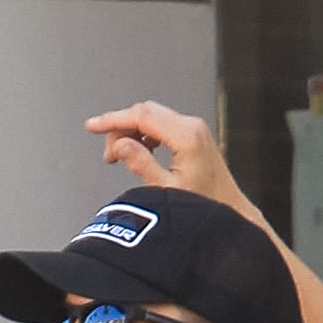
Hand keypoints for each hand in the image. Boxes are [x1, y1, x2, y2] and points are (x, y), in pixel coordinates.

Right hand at [84, 102, 256, 218]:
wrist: (229, 210)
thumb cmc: (204, 206)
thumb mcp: (166, 190)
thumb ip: (141, 164)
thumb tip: (119, 145)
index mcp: (186, 137)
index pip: (141, 116)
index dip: (113, 120)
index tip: (92, 126)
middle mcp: (192, 126)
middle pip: (144, 112)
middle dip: (120, 128)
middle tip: (109, 157)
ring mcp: (194, 128)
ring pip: (151, 116)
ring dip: (131, 131)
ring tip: (121, 158)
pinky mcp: (193, 134)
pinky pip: (161, 124)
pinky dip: (144, 133)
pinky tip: (140, 152)